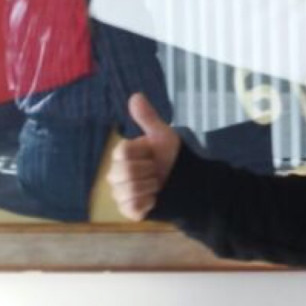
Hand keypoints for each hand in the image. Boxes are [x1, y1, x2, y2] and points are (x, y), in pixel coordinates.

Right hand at [107, 93, 179, 220]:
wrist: (189, 182)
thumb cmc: (172, 157)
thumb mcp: (163, 136)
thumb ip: (148, 118)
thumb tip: (136, 96)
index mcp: (121, 155)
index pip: (122, 151)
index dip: (143, 153)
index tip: (153, 155)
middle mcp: (116, 174)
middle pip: (124, 172)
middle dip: (148, 171)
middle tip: (157, 171)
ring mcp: (121, 193)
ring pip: (128, 190)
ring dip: (150, 187)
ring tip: (157, 185)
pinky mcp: (129, 210)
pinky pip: (131, 207)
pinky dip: (148, 202)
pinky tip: (155, 198)